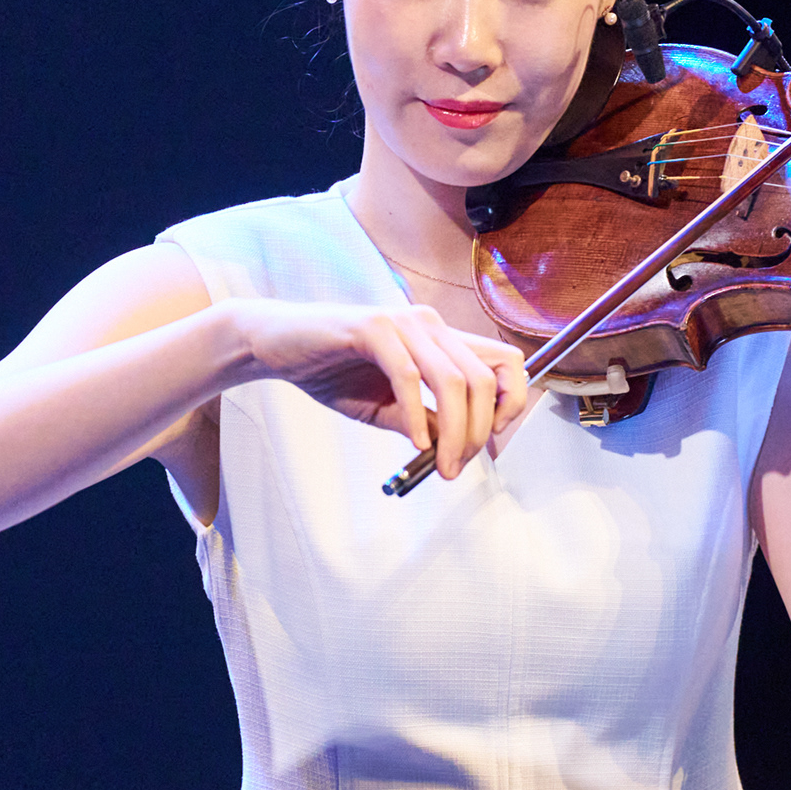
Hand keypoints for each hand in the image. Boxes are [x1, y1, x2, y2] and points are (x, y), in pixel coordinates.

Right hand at [228, 299, 528, 478]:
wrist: (278, 346)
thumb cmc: (334, 372)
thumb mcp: (388, 406)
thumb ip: (424, 420)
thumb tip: (457, 448)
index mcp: (442, 338)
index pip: (507, 362)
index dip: (511, 403)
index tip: (490, 441)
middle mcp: (431, 324)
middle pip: (486, 378)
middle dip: (479, 431)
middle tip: (458, 467)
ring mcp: (404, 322)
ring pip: (453, 380)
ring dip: (454, 431)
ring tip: (441, 465)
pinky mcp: (372, 327)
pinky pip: (408, 377)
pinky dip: (415, 416)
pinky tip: (413, 443)